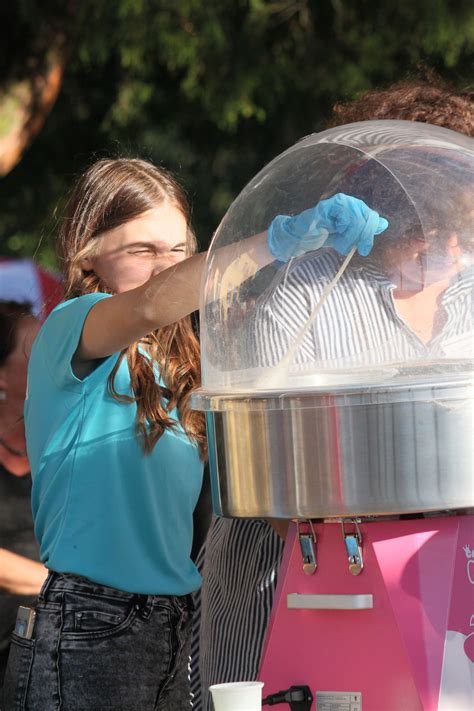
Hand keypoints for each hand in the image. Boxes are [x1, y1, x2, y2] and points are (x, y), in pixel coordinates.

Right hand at [267, 192, 388, 261]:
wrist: (300, 238)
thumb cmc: (322, 235)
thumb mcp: (347, 235)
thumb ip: (363, 230)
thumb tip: (383, 224)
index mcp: (353, 206)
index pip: (372, 216)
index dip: (371, 232)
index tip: (365, 248)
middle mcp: (347, 201)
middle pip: (366, 218)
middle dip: (362, 237)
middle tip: (356, 248)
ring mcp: (336, 203)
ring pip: (357, 219)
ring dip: (350, 237)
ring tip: (341, 245)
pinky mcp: (326, 207)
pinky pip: (343, 218)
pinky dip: (342, 233)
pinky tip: (335, 237)